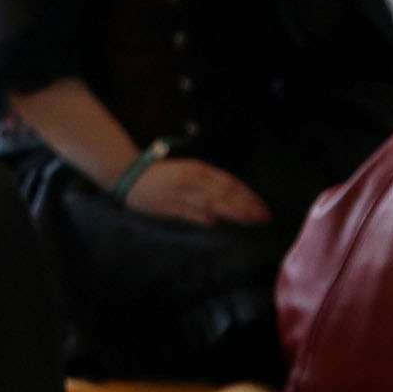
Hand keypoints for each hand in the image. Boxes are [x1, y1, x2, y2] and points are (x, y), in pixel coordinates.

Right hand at [124, 157, 270, 227]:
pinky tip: (215, 222)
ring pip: (212, 202)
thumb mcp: (186, 171)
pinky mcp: (167, 205)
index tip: (263, 208)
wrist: (128, 173)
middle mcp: (192, 180)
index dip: (248, 195)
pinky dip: (201, 215)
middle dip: (247, 206)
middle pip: (225, 194)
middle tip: (264, 218)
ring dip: (232, 212)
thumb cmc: (160, 173)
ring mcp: (180, 193)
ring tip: (250, 221)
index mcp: (198, 169)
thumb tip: (229, 200)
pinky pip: (188, 211)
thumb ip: (207, 183)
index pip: (230, 183)